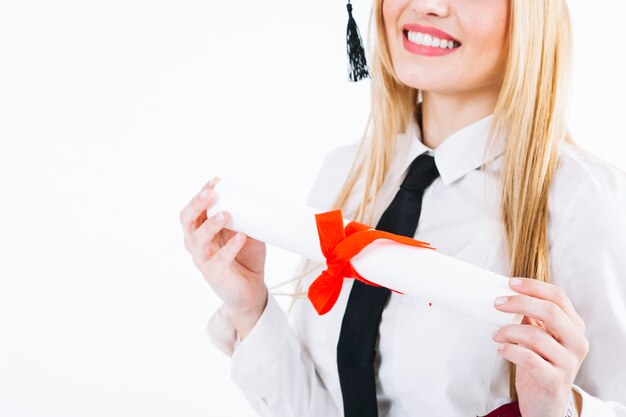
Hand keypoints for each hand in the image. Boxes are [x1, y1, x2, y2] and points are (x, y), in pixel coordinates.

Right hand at [179, 177, 267, 338]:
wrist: (251, 289)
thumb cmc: (246, 257)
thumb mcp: (247, 232)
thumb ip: (246, 218)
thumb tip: (255, 201)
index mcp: (201, 230)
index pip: (194, 208)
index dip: (201, 193)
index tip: (215, 181)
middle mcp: (196, 243)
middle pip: (187, 220)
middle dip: (197, 204)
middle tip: (212, 194)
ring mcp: (202, 259)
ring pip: (197, 239)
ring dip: (211, 225)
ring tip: (227, 214)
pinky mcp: (213, 274)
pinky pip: (218, 259)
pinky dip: (230, 247)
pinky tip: (241, 237)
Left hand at [492, 277, 588, 416]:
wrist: (546, 403)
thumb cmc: (541, 364)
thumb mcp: (539, 336)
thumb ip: (532, 317)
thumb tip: (508, 294)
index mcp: (574, 326)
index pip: (558, 297)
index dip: (533, 286)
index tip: (511, 283)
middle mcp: (576, 343)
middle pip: (550, 311)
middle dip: (519, 303)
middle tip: (497, 304)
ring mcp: (568, 363)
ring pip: (536, 335)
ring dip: (508, 331)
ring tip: (496, 334)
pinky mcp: (554, 381)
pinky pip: (529, 359)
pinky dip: (510, 350)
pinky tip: (501, 348)